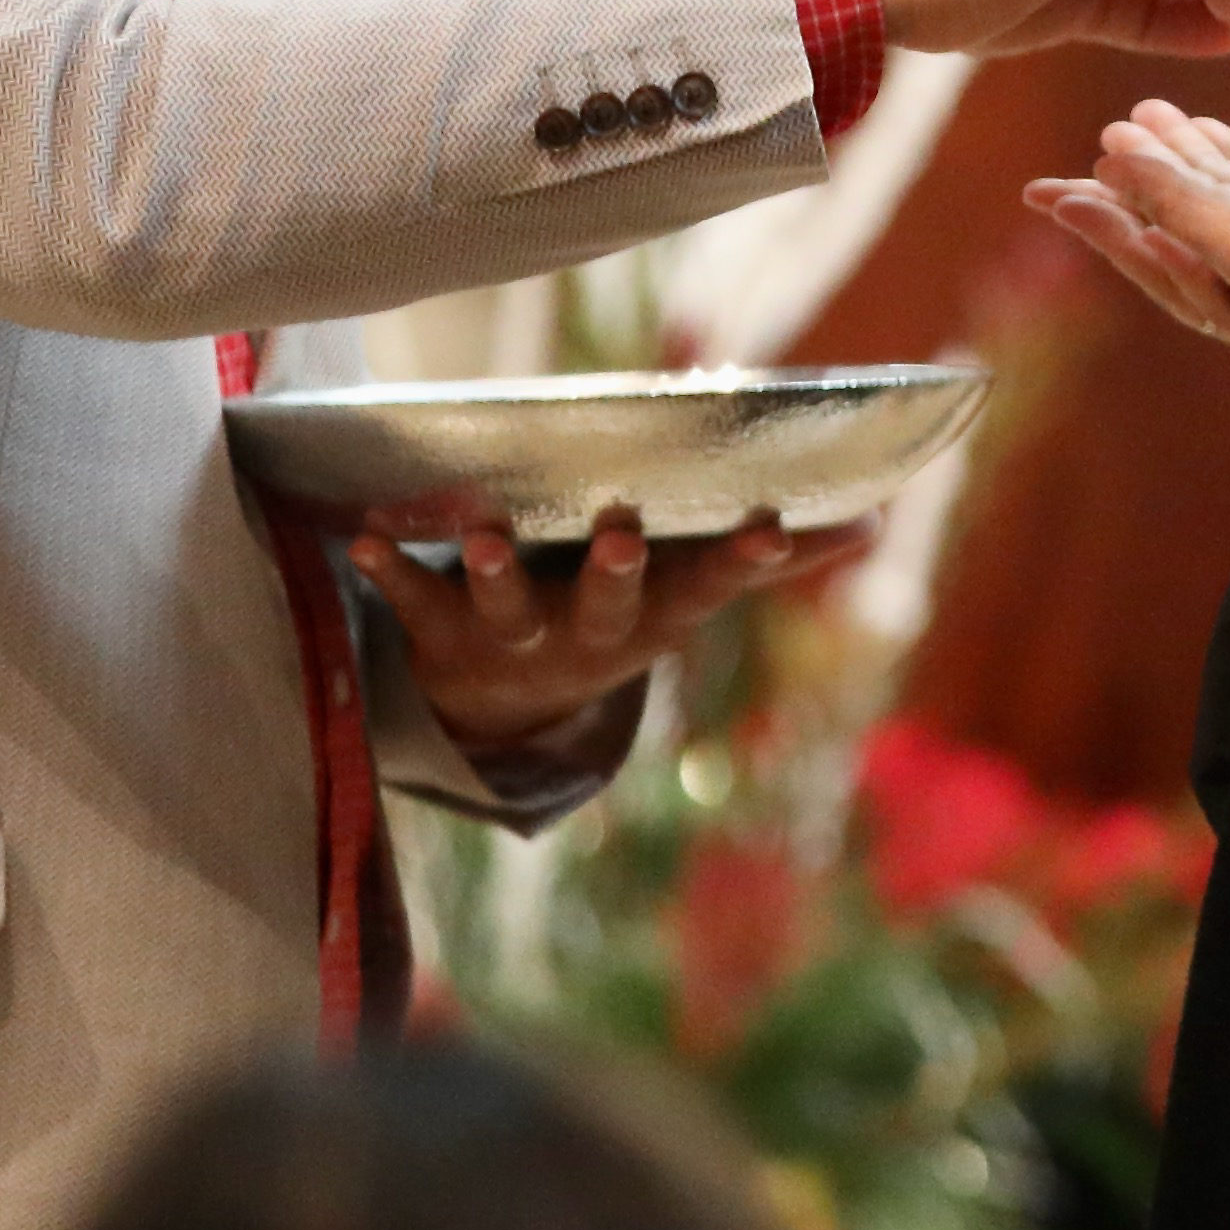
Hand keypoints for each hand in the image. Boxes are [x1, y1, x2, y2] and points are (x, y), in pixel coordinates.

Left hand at [346, 506, 872, 757]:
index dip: (742, 559)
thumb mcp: (691, 598)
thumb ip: (771, 561)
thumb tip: (871, 522)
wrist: (501, 708)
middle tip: (624, 530)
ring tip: (481, 534)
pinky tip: (358, 538)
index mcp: (656, 616)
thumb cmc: (613, 617)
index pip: (710, 586)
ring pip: (509, 611)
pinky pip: (412, 603)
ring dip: (495, 573)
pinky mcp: (444, 635)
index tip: (769, 521)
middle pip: (610, 607)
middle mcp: (589, 634)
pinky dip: (386, 574)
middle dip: (618, 572)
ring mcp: (516, 639)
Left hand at [1020, 100, 1229, 380]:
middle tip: (1115, 130)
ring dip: (1214, 159)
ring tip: (1186, 122)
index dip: (1099, 217)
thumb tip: (1109, 159)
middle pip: (1190, 210)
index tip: (1049, 192)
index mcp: (1217, 277)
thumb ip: (1174, 198)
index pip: (1144, 237)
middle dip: (1152, 170)